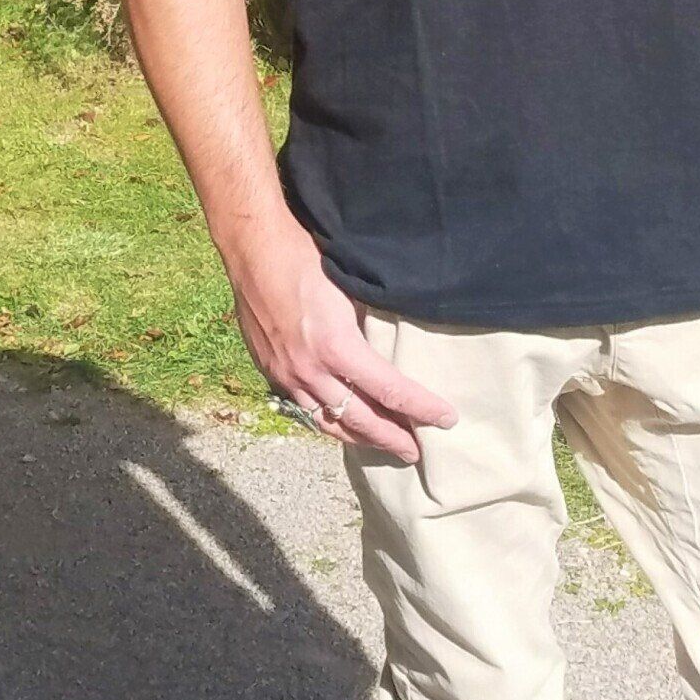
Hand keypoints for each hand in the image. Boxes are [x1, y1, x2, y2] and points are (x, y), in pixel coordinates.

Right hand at [225, 218, 457, 462]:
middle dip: (391, 438)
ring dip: (358, 438)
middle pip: (359, 419)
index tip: (446, 419)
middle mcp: (310, 370)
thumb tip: (398, 343)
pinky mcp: (270, 370)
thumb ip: (372, 323)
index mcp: (337, 347)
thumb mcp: (351, 288)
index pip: (390, 390)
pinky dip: (327, 421)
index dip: (421, 408)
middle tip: (416, 451)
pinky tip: (341, 423)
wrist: (253, 247)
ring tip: (381, 445)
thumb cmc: (305, 257)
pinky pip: (303, 409)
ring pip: (327, 423)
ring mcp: (286, 374)